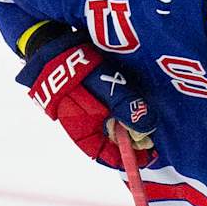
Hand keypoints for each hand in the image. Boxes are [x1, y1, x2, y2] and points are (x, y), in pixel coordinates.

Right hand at [17, 32, 155, 167]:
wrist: (55, 47)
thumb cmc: (79, 71)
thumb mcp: (107, 91)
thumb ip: (127, 108)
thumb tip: (148, 128)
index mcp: (82, 132)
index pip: (107, 156)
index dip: (129, 159)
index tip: (149, 156)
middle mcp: (82, 127)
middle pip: (111, 143)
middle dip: (131, 141)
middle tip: (151, 135)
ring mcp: (84, 113)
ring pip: (110, 127)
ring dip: (127, 125)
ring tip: (146, 119)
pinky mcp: (86, 100)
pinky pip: (107, 113)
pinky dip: (121, 112)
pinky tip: (132, 104)